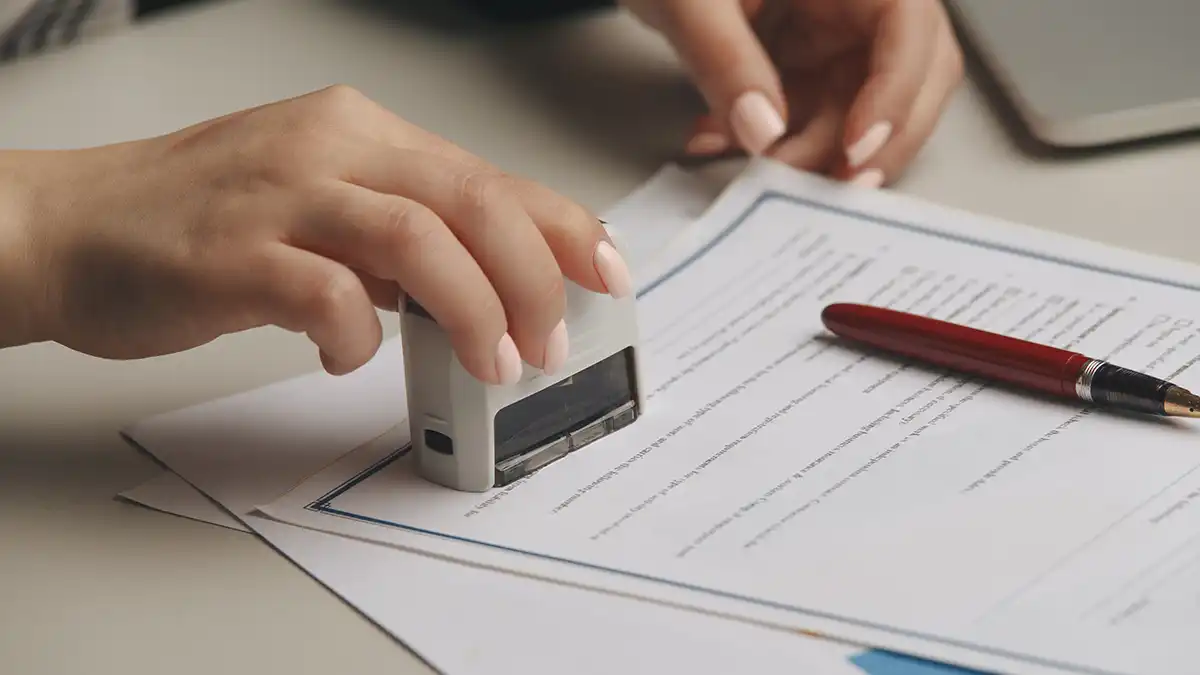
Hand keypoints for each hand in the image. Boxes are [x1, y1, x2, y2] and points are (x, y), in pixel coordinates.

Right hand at [4, 86, 631, 382]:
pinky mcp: (231, 253)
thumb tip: (485, 288)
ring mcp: (280, 196)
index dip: (563, 226)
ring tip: (494, 362)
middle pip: (471, 201)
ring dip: (474, 310)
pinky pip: (325, 295)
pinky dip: (356, 337)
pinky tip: (349, 357)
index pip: (489, 175)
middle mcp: (329, 148)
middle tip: (551, 342)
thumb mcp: (320, 204)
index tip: (609, 272)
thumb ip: (399, 236)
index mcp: (360, 133)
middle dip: (534, 278)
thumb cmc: (199, 220)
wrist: (70, 226)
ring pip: (418, 240)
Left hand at [622, 0, 963, 185]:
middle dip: (870, 142)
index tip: (856, 150)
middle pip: (911, 73)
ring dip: (812, 150)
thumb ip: (723, 58)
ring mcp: (837, 30)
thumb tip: (764, 131)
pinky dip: (773, 138)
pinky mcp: (808, 58)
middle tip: (819, 190)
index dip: (895, 91)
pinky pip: (811, 114)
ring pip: (861, 107)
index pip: (909, 22)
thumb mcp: (686, 1)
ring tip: (749, 164)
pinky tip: (717, 138)